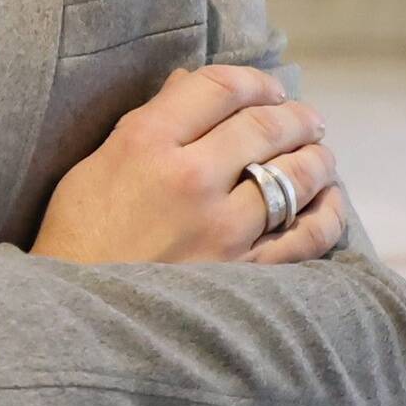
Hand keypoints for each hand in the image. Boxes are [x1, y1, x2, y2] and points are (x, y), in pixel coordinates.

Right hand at [30, 64, 345, 267]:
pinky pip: (307, 237)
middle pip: (263, 127)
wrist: (74, 325)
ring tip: (320, 154)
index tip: (267, 88)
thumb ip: (146, 122)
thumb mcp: (93, 168)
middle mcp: (189, 178)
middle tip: (306, 117)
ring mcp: (221, 230)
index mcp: (144, 143)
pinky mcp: (243, 276)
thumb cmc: (77, 241)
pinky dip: (327, 213)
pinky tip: (331, 202)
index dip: (253, 80)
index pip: (218, 88)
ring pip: (294, 175)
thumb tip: (188, 83)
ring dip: (316, 157)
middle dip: (294, 115)